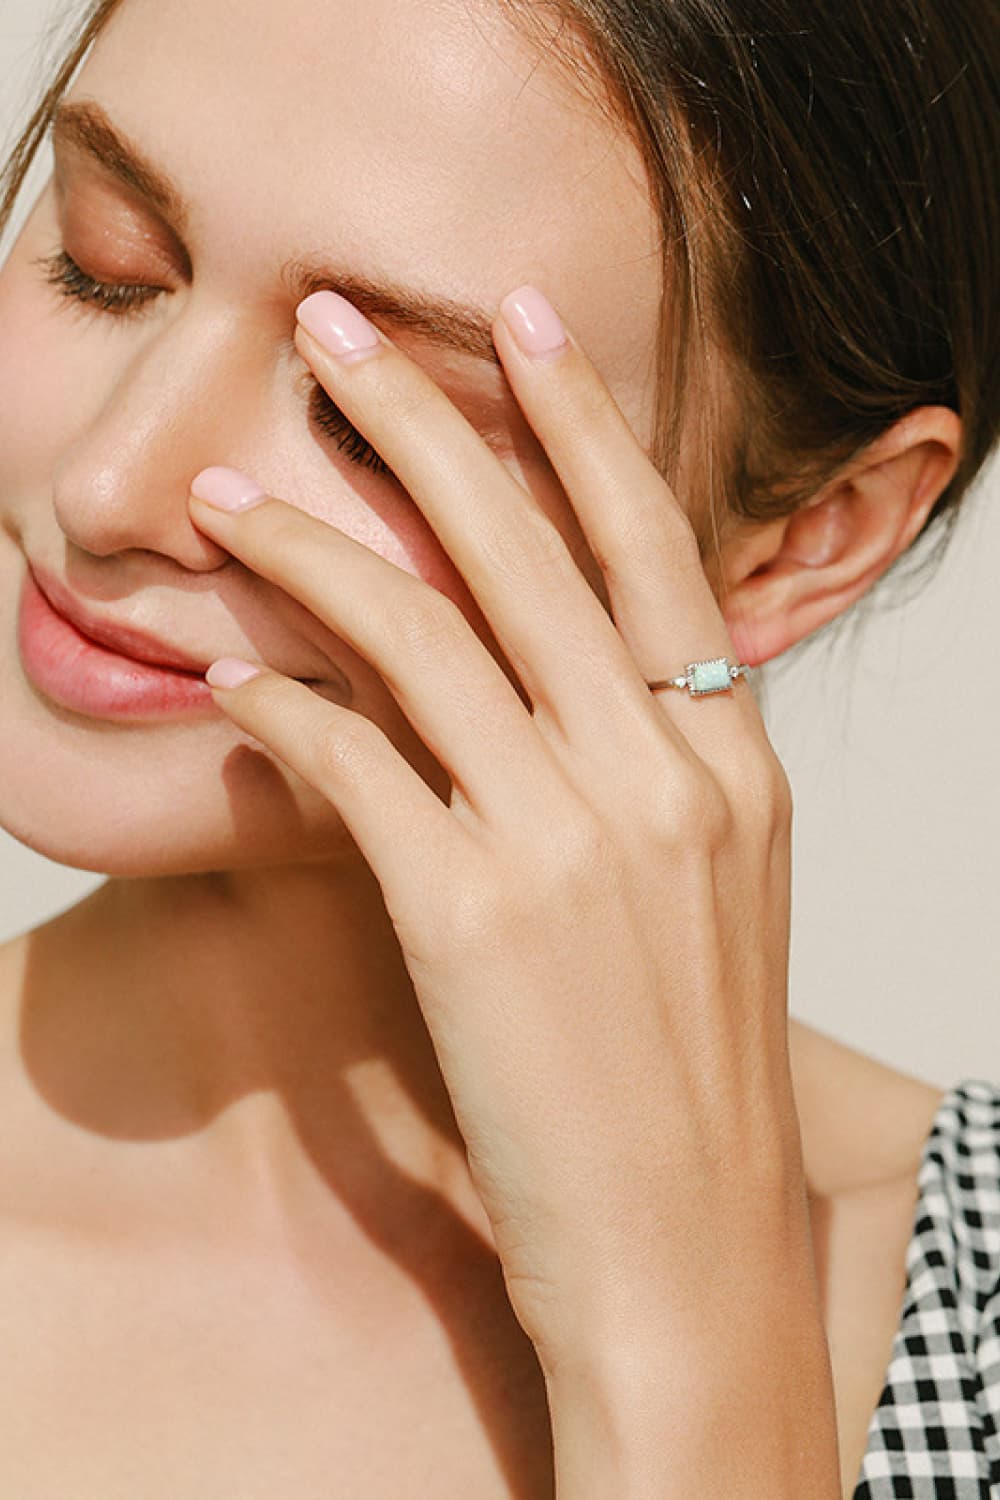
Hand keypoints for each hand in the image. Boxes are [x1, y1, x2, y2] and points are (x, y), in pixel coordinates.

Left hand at [187, 284, 810, 1392]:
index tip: (518, 324)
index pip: (652, 549)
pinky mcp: (473, 918)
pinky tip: (232, 682)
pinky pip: (357, 767)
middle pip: (528, 554)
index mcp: (731, 765)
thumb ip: (651, 771)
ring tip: (228, 494)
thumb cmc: (688, 1079)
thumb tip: (549, 678)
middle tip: (340, 330)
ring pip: (426, 637)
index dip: (579, 423)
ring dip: (314, 550)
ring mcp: (572, 843)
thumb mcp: (710, 895)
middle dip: (425, 423)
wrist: (685, 1251)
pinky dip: (286, 711)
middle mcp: (665, 777)